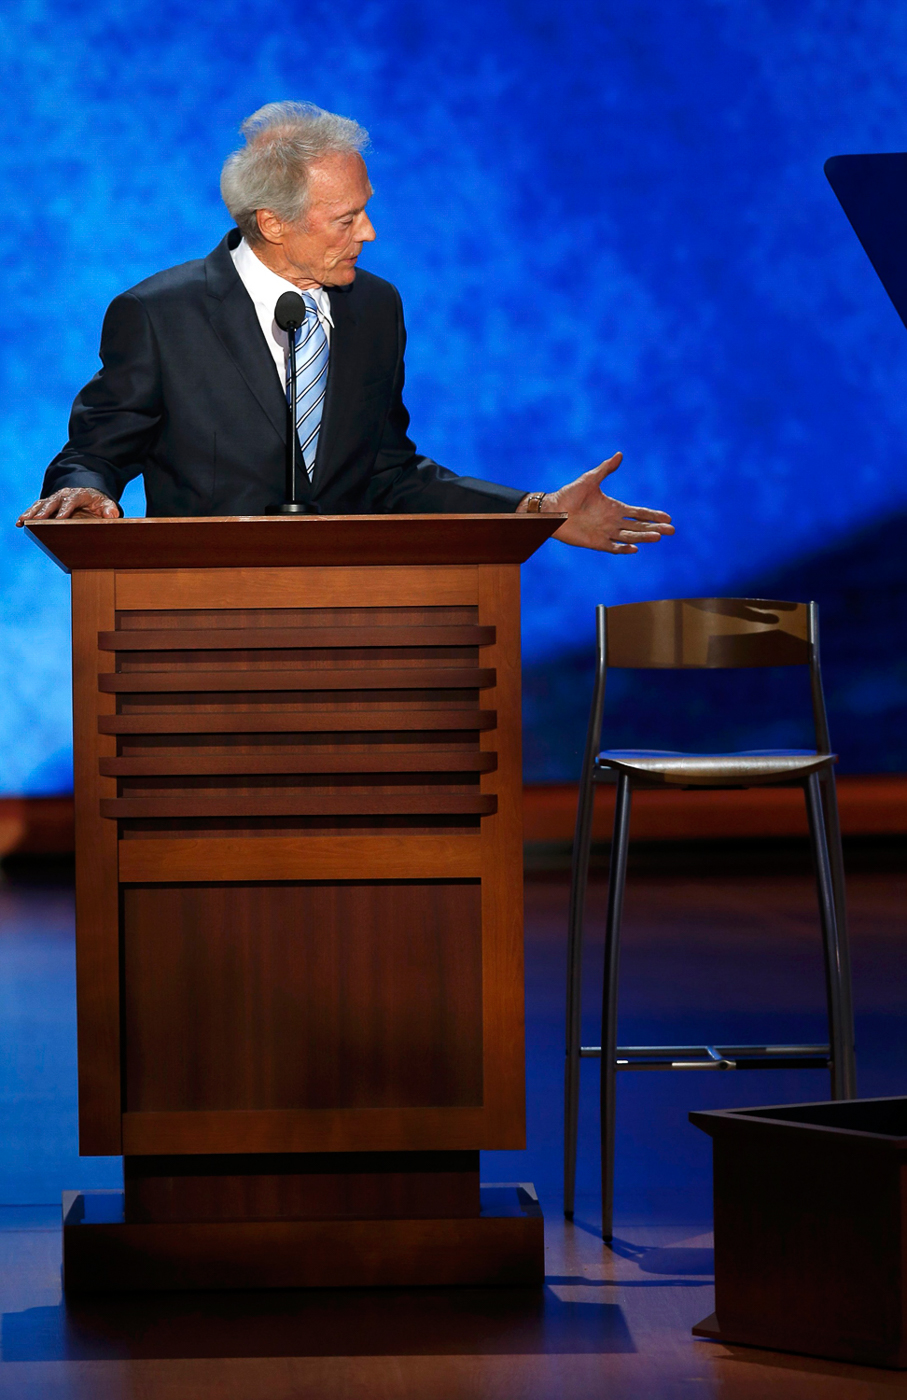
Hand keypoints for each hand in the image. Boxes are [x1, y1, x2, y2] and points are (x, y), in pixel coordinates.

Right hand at [16, 487, 119, 526]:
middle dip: (44, 512)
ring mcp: (54, 499)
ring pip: (41, 504)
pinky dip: (27, 514)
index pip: (71, 501)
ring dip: (32, 513)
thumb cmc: (97, 502)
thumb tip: (113, 515)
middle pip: (52, 502)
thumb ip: (110, 509)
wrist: (88, 495)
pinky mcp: (47, 504)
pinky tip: (20, 523)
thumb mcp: (106, 504)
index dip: (65, 509)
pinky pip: (36, 508)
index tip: (59, 519)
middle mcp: (63, 495)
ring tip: (23, 522)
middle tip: (37, 521)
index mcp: (78, 494)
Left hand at [522, 452, 673, 553]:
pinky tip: (635, 548)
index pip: (639, 513)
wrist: (552, 510)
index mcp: (615, 508)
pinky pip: (613, 547)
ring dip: (644, 537)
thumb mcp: (590, 479)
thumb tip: (620, 454)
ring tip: (658, 536)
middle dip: (655, 528)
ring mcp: (606, 533)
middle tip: (671, 530)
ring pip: (630, 537)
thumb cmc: (569, 494)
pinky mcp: (596, 543)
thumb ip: (606, 469)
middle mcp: (613, 522)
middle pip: (639, 527)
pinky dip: (624, 548)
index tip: (668, 518)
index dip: (653, 515)